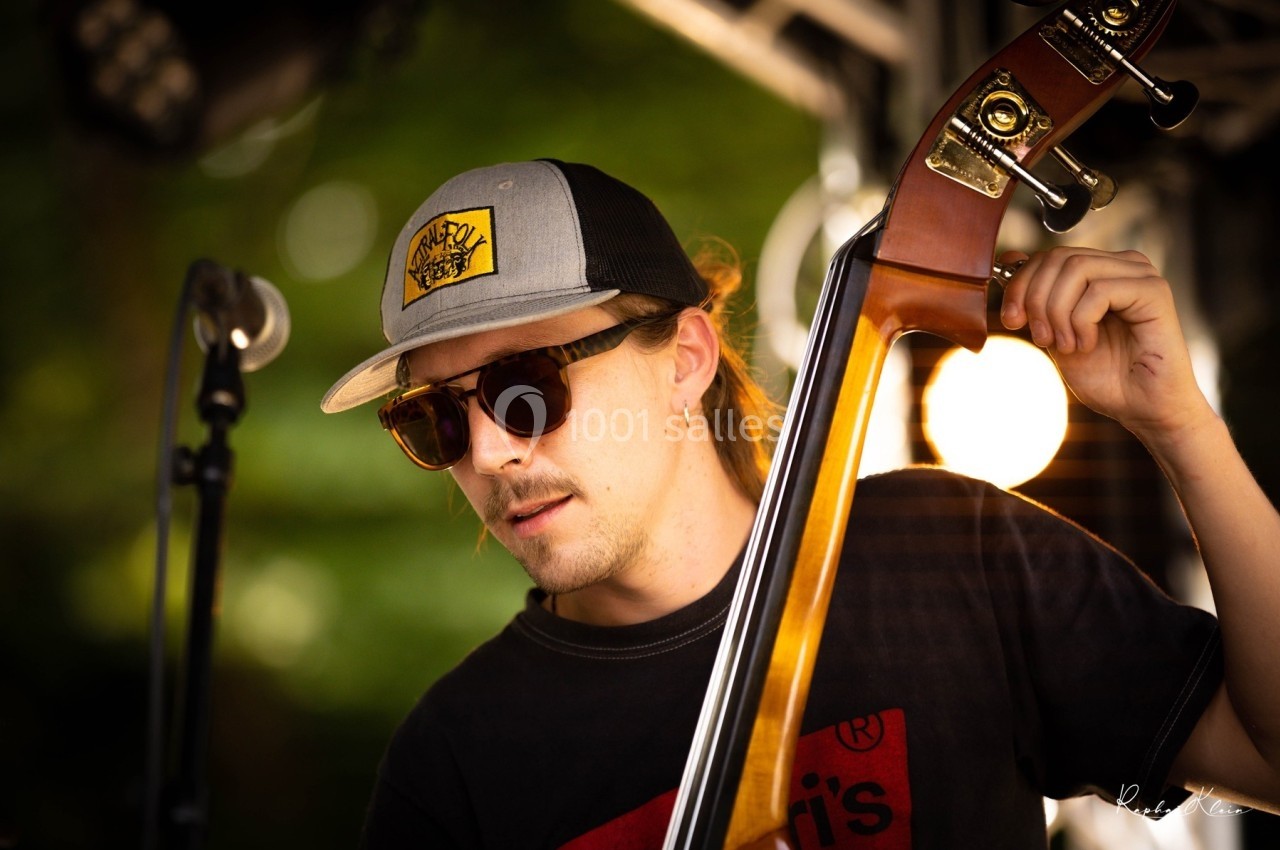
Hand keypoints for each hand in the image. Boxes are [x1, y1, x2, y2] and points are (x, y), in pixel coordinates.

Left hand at [997, 246, 1212, 441]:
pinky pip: (1099, 291)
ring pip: (1076, 269)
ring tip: (1066, 345)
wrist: (1144, 409)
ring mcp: (1141, 275)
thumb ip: (1036, 300)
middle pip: (1059, 257)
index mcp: (1101, 271)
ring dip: (1058, 312)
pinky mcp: (1154, 291)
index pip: (1048, 255)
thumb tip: (1008, 259)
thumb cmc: (1106, 376)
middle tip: (1041, 338)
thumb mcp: (1055, 333)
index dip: (1020, 285)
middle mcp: (1122, 265)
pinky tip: (1087, 344)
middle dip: (1035, 299)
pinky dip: (1081, 321)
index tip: (1011, 320)